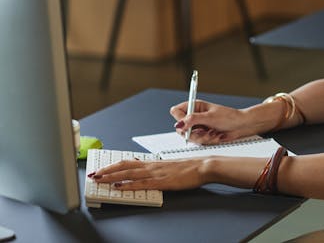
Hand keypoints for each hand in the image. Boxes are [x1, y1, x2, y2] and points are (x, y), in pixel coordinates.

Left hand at [89, 158, 205, 190]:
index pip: (128, 162)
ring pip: (129, 173)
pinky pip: (141, 183)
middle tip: (93, 174)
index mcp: (153, 163)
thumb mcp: (170, 167)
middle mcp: (152, 166)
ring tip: (100, 179)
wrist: (203, 166)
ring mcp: (156, 173)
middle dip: (107, 170)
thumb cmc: (190, 168)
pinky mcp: (162, 182)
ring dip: (112, 176)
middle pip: (124, 166)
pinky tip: (119, 187)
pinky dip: (128, 185)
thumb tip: (144, 171)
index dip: (113, 165)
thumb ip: (156, 169)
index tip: (102, 169)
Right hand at [170, 100, 257, 143]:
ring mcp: (198, 126)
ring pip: (189, 136)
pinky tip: (215, 135)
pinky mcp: (203, 134)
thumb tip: (179, 124)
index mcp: (195, 106)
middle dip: (193, 132)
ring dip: (202, 137)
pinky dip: (207, 140)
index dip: (180, 120)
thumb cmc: (229, 117)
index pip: (176, 112)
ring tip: (213, 133)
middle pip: (181, 127)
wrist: (240, 126)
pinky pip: (198, 141)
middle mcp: (194, 116)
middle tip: (204, 132)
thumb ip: (193, 120)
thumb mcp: (210, 117)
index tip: (188, 125)